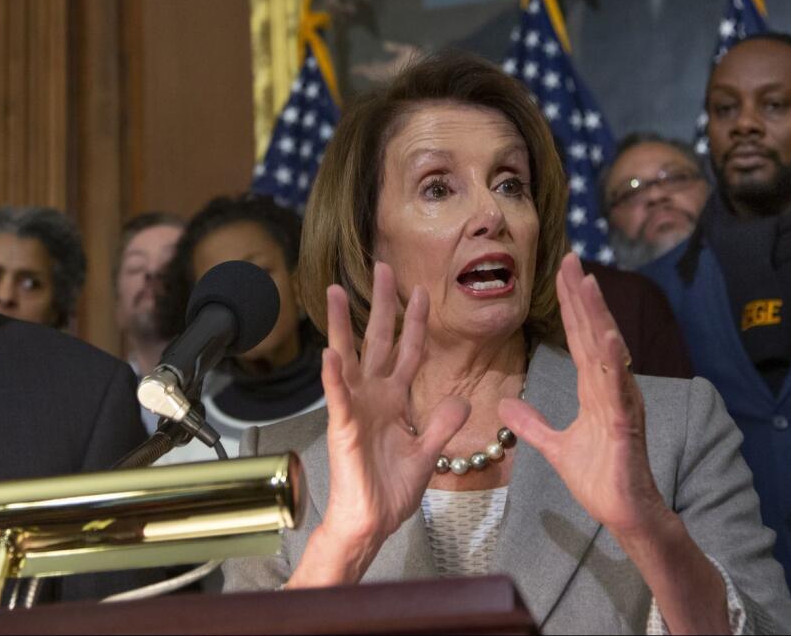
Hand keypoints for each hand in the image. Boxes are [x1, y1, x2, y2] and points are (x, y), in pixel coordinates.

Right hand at [320, 263, 469, 550]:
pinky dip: (334, 376)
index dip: (414, 323)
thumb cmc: (391, 490)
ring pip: (348, 357)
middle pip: (377, 341)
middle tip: (383, 269)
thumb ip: (442, 424)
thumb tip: (460, 399)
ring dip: (341, 325)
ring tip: (336, 291)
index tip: (420, 291)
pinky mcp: (345, 427)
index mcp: (394, 400)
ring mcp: (356, 408)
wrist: (372, 521)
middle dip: (381, 305)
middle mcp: (373, 396)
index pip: (407, 352)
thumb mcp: (427, 453)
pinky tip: (330, 353)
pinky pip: (339, 397)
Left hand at [499, 253, 669, 537]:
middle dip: (581, 296)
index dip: (570, 305)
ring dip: (597, 316)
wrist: (625, 513)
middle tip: (570, 259)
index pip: (579, 338)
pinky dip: (614, 361)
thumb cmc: (600, 478)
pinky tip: (607, 338)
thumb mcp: (555, 447)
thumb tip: (506, 406)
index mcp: (595, 388)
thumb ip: (533, 424)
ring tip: (586, 283)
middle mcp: (611, 387)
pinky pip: (618, 388)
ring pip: (607, 351)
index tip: (561, 272)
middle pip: (593, 333)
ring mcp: (621, 402)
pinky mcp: (625, 423)